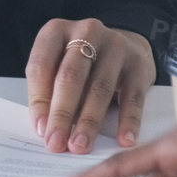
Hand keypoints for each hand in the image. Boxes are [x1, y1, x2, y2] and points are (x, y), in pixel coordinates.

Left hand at [25, 19, 154, 152]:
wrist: (126, 45)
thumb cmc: (83, 62)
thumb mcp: (58, 65)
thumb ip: (48, 90)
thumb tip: (45, 128)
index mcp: (56, 31)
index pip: (41, 66)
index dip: (39, 100)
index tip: (40, 129)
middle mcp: (85, 32)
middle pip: (70, 76)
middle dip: (62, 114)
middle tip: (57, 143)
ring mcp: (115, 46)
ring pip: (99, 88)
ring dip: (88, 121)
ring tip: (80, 145)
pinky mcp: (138, 64)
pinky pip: (132, 96)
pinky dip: (128, 120)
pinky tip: (124, 139)